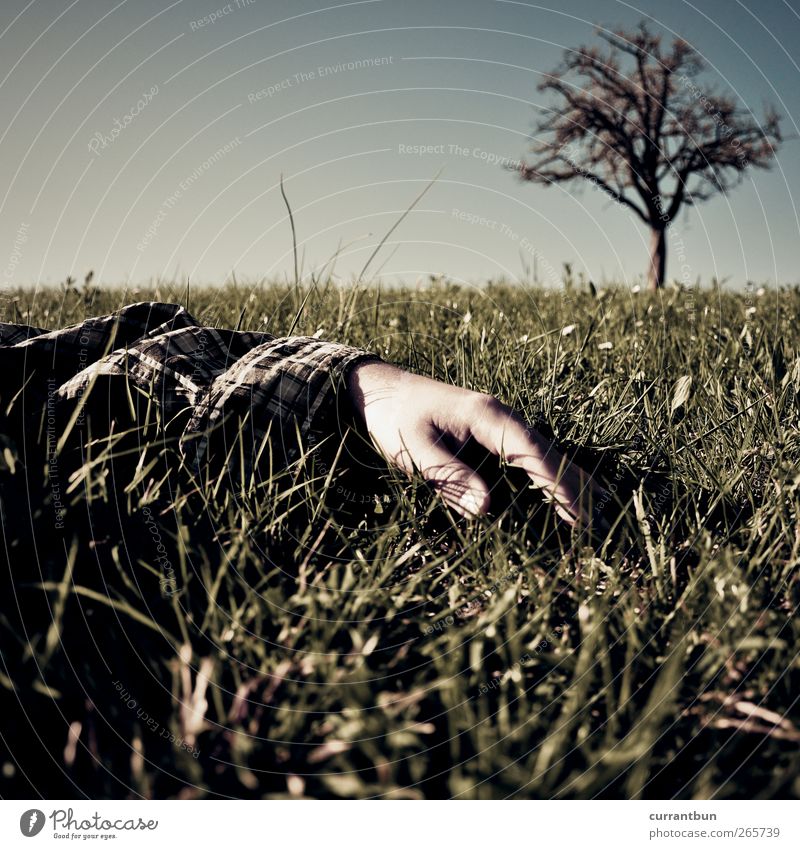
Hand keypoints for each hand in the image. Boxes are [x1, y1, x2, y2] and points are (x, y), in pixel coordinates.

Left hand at [346, 360, 604, 522]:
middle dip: (572, 483)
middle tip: (597, 519)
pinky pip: (527, 452)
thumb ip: (450, 477)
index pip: (531, 452)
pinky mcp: (491, 430)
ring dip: (567, 476)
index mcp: (486, 415)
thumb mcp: (414, 450)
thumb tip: (486, 510)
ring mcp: (498, 421)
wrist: (382, 388)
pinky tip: (560, 488)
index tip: (576, 512)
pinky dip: (547, 471)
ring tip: (596, 505)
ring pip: (542, 450)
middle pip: (546, 450)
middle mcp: (500, 415)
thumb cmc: (394, 418)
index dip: (556, 483)